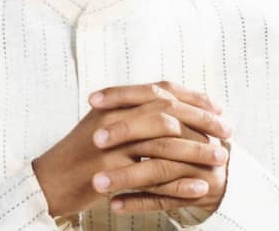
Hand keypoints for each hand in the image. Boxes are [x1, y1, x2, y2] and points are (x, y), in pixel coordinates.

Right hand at [31, 81, 230, 217]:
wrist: (49, 180)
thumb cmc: (79, 154)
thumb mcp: (103, 122)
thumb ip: (132, 111)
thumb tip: (170, 105)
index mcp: (116, 102)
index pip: (162, 90)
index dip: (193, 98)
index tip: (218, 108)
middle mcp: (114, 116)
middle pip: (168, 112)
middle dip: (202, 121)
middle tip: (228, 131)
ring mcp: (112, 144)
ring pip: (165, 143)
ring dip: (197, 151)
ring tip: (222, 160)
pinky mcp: (110, 171)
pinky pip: (153, 176)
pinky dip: (180, 182)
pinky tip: (200, 187)